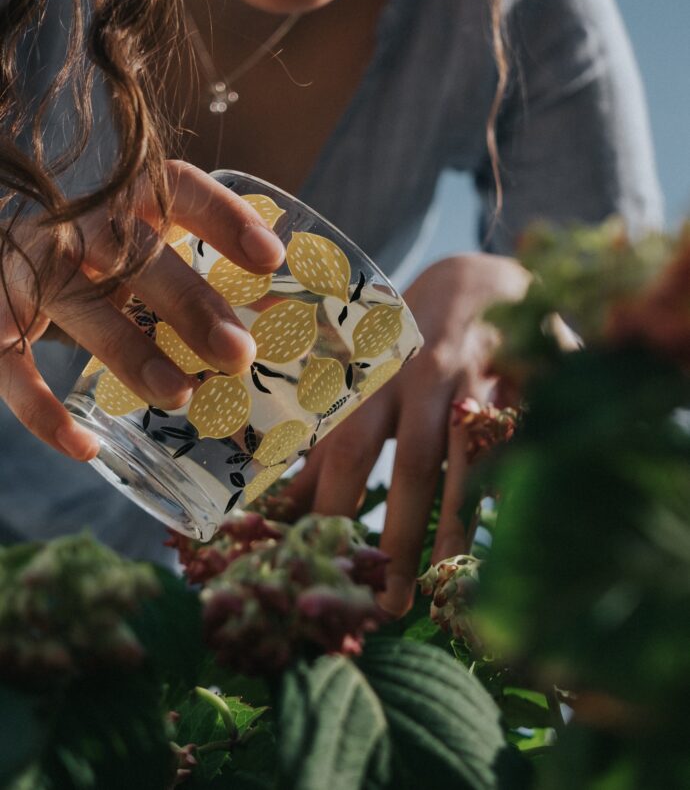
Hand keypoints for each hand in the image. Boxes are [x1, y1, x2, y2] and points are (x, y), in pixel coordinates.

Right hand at [0, 160, 284, 459]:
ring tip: (181, 396)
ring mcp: (30, 269)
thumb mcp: (148, 257)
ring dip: (130, 354)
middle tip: (239, 354)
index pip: (179, 189)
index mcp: (126, 201)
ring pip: (79, 307)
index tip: (272, 260)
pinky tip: (84, 446)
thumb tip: (279, 326)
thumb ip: (202, 280)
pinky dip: (40, 410)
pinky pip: (9, 365)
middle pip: (132, 251)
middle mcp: (76, 226)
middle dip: (189, 302)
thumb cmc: (101, 265)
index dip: (225, 217)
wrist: (6, 262)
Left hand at [287, 254, 529, 615]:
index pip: (346, 448)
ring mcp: (484, 378)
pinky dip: (518, 487)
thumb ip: (326, 439)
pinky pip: (527, 441)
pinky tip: (512, 538)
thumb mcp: (361, 379)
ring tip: (442, 589)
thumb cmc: (407, 340)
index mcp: (373, 376)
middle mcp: (426, 377)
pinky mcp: (532, 380)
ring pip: (472, 458)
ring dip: (456, 525)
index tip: (318, 567)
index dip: (330, 507)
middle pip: (411, 460)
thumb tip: (277, 503)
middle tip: (384, 605)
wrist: (479, 277)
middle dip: (397, 532)